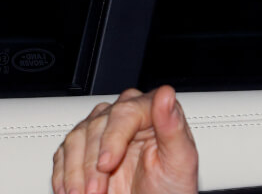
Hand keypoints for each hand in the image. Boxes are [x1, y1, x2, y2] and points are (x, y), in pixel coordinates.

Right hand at [52, 86, 197, 193]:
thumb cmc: (172, 185)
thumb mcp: (181, 159)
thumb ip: (174, 127)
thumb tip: (166, 94)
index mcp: (153, 111)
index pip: (126, 111)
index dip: (112, 138)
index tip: (106, 164)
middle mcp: (126, 117)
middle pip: (96, 125)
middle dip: (91, 164)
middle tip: (96, 191)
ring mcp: (103, 132)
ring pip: (76, 138)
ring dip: (75, 172)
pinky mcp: (85, 149)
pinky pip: (63, 154)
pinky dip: (63, 176)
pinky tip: (70, 191)